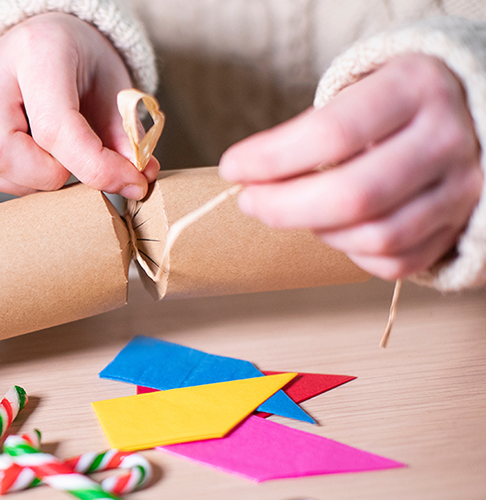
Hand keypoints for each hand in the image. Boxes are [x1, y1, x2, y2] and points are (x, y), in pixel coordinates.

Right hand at [0, 13, 157, 199]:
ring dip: (25, 181)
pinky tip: (29, 160)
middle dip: (44, 175)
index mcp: (37, 50)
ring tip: (53, 161)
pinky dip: (7, 178)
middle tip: (73, 165)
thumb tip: (135, 182)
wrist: (43, 37)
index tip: (130, 182)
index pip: (55, 128)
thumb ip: (124, 136)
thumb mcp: (114, 88)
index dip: (95, 168)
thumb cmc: (80, 63)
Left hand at [219, 54, 482, 279]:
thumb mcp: (361, 89)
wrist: (475, 108)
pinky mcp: (462, 224)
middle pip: (353, 195)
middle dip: (284, 207)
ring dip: (317, 232)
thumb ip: (311, 130)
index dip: (271, 159)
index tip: (233, 168)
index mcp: (413, 88)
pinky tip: (334, 231)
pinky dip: (353, 254)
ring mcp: (462, 187)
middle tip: (250, 201)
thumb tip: (248, 174)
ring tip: (293, 212)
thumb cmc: (397, 101)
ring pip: (376, 236)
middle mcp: (445, 138)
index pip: (330, 133)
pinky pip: (398, 261)